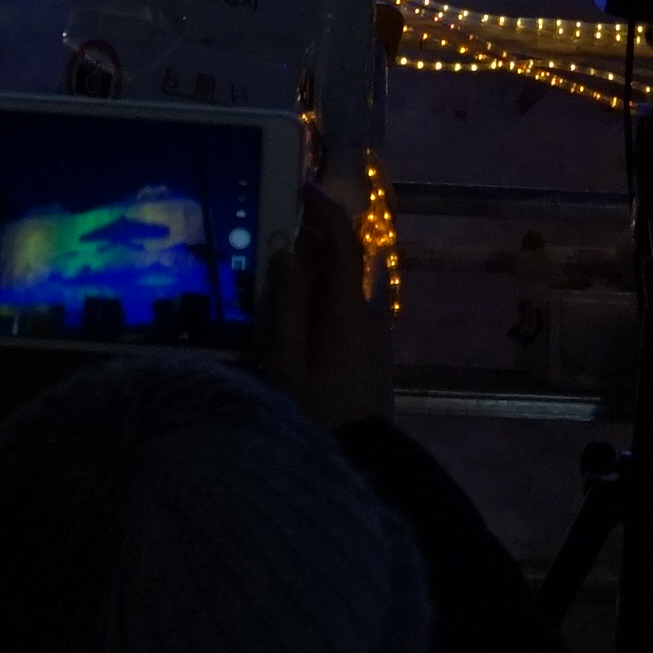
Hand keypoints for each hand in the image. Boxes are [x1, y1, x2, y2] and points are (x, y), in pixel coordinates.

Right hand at [257, 166, 395, 432]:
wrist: (361, 465)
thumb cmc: (316, 415)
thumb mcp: (286, 364)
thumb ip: (286, 306)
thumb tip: (287, 250)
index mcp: (347, 310)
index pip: (343, 243)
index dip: (325, 209)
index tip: (301, 187)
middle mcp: (368, 313)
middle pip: (348, 259)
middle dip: (317, 236)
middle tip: (277, 225)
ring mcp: (375, 334)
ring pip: (349, 283)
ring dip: (320, 266)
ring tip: (279, 266)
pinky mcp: (372, 353)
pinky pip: (350, 306)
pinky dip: (327, 292)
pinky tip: (297, 308)